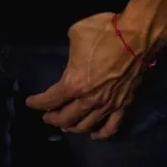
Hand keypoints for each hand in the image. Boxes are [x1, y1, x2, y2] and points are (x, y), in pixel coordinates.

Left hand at [24, 12, 156, 140]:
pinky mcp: (123, 105)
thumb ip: (70, 51)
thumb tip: (74, 56)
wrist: (136, 36)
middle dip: (54, 118)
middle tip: (48, 117)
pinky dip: (101, 134)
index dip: (37, 102)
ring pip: (86, 125)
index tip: (30, 102)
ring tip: (66, 126)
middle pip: (66, 117)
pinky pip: (111, 126)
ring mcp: (107, 105)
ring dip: (73, 127)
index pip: (51, 99)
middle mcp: (89, 99)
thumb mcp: (76, 33)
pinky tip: (94, 134)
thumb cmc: (104, 32)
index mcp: (74, 83)